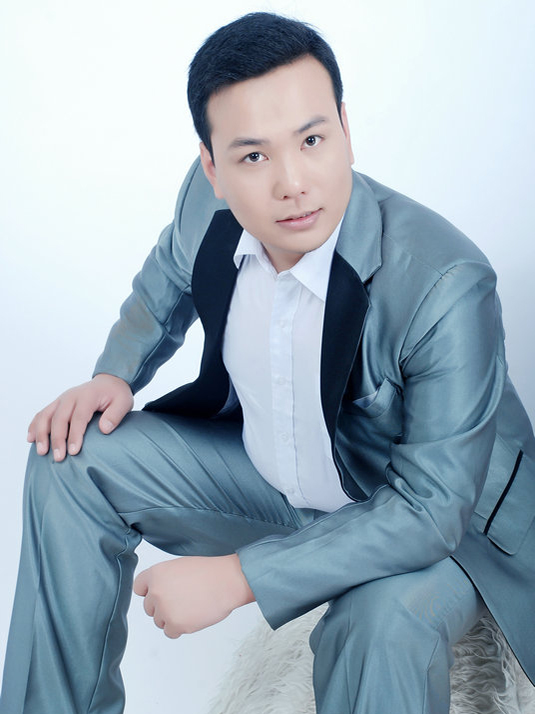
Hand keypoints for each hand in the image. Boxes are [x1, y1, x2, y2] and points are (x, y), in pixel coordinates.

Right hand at [27, 373, 132, 461]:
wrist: (108, 382)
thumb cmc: (116, 395)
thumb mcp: (124, 402)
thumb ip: (115, 415)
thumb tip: (104, 429)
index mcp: (88, 396)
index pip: (79, 417)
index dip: (75, 435)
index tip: (73, 452)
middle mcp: (71, 396)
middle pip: (59, 418)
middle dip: (57, 439)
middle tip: (59, 458)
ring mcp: (62, 399)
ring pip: (46, 415)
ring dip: (41, 433)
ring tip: (41, 452)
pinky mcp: (57, 404)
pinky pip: (42, 414)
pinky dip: (34, 425)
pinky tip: (31, 438)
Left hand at [133, 555, 254, 638]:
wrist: (226, 582)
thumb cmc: (209, 572)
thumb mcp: (179, 567)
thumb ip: (163, 579)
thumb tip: (156, 593)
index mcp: (156, 573)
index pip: (138, 588)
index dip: (149, 591)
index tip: (158, 594)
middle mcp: (156, 592)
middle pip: (149, 608)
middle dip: (162, 606)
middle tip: (182, 600)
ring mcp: (164, 610)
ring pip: (159, 621)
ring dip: (172, 618)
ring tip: (191, 606)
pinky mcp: (175, 625)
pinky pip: (170, 632)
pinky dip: (180, 628)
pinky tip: (192, 616)